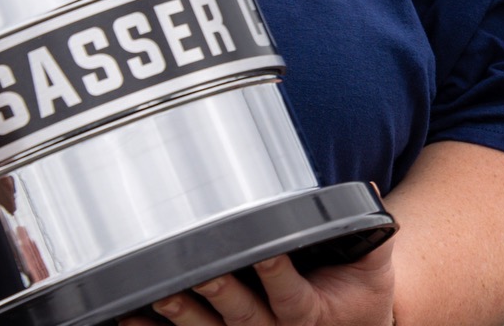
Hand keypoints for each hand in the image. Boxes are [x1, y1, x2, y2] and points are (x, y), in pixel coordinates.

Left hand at [122, 244, 395, 325]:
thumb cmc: (356, 295)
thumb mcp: (372, 268)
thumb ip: (370, 234)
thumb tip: (367, 190)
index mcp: (309, 313)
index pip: (290, 294)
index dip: (276, 273)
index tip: (264, 250)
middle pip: (242, 315)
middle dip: (220, 292)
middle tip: (200, 270)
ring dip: (182, 312)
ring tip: (158, 292)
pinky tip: (131, 316)